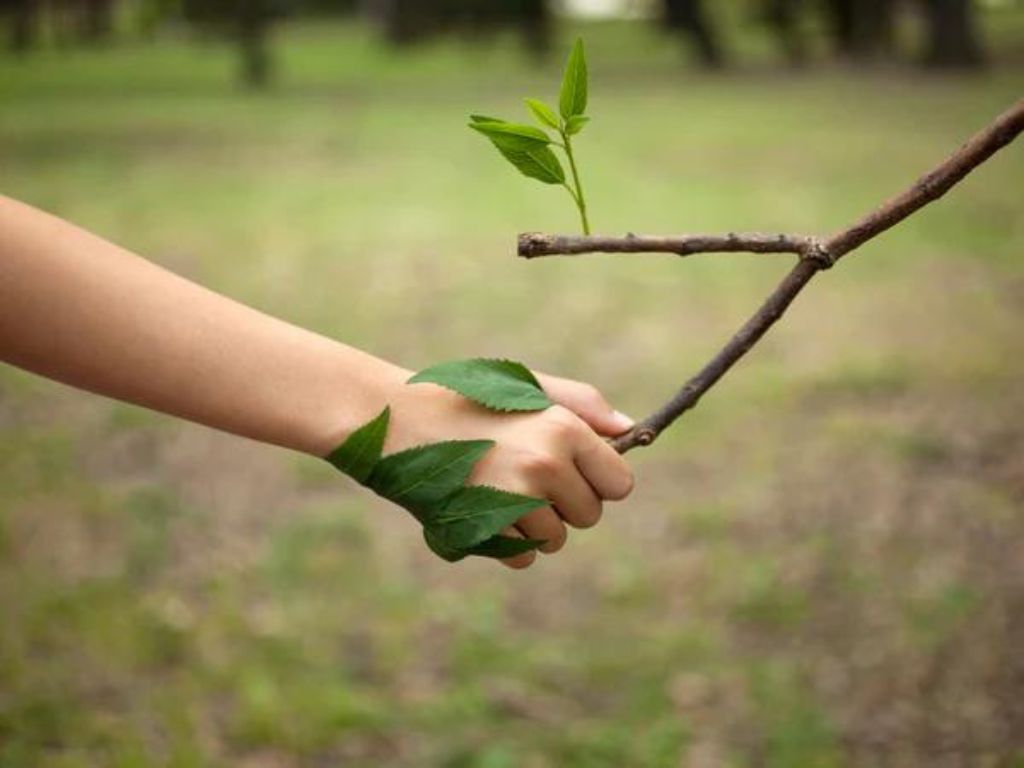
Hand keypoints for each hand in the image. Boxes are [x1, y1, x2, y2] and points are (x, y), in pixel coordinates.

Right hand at [385, 371, 634, 568]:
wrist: (395, 419)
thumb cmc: (467, 398)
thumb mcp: (527, 388)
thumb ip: (583, 405)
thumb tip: (631, 430)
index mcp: (563, 428)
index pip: (620, 483)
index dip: (598, 480)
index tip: (573, 470)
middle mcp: (545, 465)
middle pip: (590, 516)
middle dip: (565, 503)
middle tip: (524, 474)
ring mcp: (514, 501)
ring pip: (556, 539)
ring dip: (534, 524)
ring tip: (497, 487)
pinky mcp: (485, 530)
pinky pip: (522, 557)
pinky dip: (506, 542)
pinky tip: (481, 508)